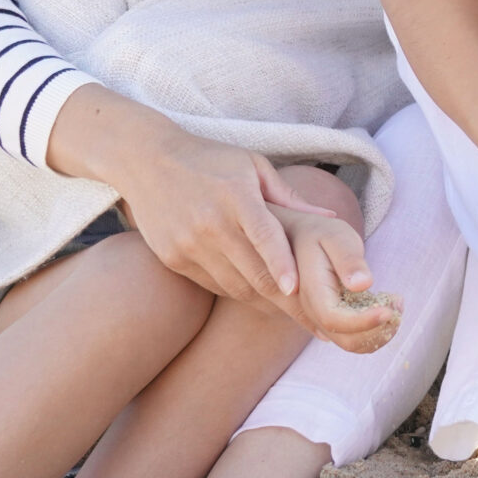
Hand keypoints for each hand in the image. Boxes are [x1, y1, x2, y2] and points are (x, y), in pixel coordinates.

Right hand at [47, 86, 338, 308]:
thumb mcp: (253, 166)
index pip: (263, 236)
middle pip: (252, 271)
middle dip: (284, 298)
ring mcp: (188, 244)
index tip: (296, 288)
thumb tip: (332, 218)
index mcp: (235, 195)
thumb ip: (290, 197)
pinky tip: (256, 295)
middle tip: (313, 317)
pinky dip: (236, 291)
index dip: (281, 264)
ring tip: (291, 311)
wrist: (145, 160)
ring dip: (263, 300)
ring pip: (233, 285)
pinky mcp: (173, 259)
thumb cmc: (210, 160)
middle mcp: (210, 223)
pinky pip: (212, 285)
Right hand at [273, 206, 399, 352]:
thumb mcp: (336, 236)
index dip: (364, 321)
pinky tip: (385, 308)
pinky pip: (349, 338)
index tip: (391, 310)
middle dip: (378, 329)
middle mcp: (310, 311)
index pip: (335, 320)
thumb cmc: (319, 233)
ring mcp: (317, 318)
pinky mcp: (327, 320)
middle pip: (345, 339)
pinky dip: (372, 332)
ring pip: (350, 343)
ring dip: (379, 332)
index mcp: (310, 290)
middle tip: (399, 303)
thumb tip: (362, 284)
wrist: (297, 236)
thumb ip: (348, 259)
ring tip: (396, 303)